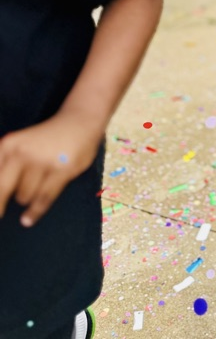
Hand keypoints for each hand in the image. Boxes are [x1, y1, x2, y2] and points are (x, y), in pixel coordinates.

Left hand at [0, 112, 100, 226]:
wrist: (80, 121)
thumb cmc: (45, 138)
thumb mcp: (19, 144)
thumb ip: (2, 167)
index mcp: (9, 145)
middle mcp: (23, 151)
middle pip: (3, 189)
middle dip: (0, 205)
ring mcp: (43, 160)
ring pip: (24, 196)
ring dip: (26, 198)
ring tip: (37, 184)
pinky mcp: (62, 170)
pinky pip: (44, 199)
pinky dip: (34, 212)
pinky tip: (27, 221)